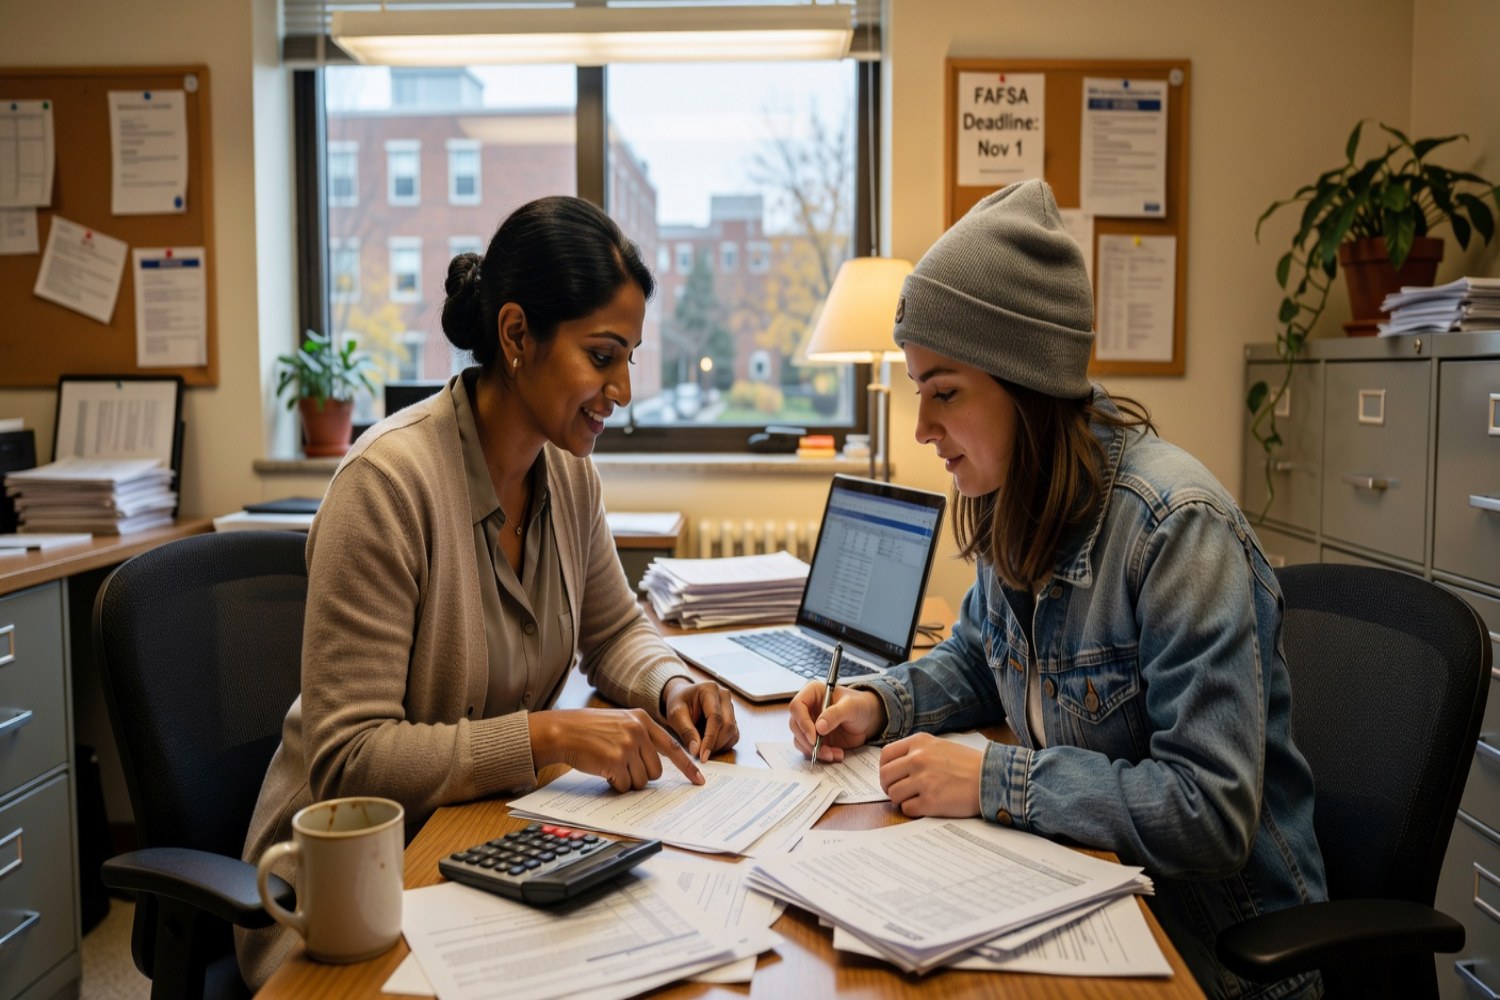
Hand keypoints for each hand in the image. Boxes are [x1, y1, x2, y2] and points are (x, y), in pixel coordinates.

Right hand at [528, 708, 703, 791]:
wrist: (562, 731)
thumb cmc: (588, 729)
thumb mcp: (620, 722)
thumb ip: (641, 736)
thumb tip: (657, 764)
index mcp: (642, 719)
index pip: (672, 746)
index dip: (687, 766)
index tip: (699, 780)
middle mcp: (638, 731)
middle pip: (656, 771)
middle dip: (641, 775)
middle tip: (622, 767)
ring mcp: (627, 746)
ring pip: (641, 781)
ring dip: (626, 780)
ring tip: (610, 765)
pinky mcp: (615, 761)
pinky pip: (624, 786)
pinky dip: (614, 784)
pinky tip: (602, 770)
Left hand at [661, 677, 739, 760]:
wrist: (683, 697)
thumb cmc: (679, 703)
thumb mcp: (675, 715)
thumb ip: (686, 731)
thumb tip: (696, 750)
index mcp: (710, 690)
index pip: (715, 717)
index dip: (710, 739)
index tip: (703, 756)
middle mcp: (724, 696)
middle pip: (728, 726)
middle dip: (715, 744)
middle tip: (701, 756)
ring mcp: (730, 706)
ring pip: (733, 732)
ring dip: (720, 746)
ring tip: (703, 750)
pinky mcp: (732, 717)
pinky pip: (734, 735)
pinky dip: (723, 745)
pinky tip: (710, 746)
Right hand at [788, 682, 885, 762]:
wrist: (868, 719)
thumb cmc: (860, 705)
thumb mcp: (851, 707)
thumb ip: (835, 714)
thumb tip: (819, 727)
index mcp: (812, 693)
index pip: (797, 706)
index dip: (802, 722)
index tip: (814, 737)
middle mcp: (807, 708)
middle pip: (795, 725)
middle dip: (808, 741)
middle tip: (823, 751)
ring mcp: (809, 724)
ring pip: (800, 740)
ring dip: (815, 751)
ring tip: (833, 754)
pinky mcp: (814, 738)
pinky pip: (809, 749)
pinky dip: (821, 755)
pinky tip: (836, 754)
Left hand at [879, 733, 981, 817]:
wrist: (991, 778)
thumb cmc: (967, 764)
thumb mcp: (939, 746)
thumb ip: (917, 752)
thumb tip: (894, 767)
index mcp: (919, 742)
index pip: (886, 755)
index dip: (885, 768)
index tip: (891, 776)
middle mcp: (918, 759)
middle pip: (885, 776)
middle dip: (889, 786)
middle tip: (900, 791)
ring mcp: (923, 780)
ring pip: (893, 794)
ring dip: (901, 799)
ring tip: (915, 798)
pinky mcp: (930, 801)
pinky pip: (907, 809)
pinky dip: (913, 810)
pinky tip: (926, 805)